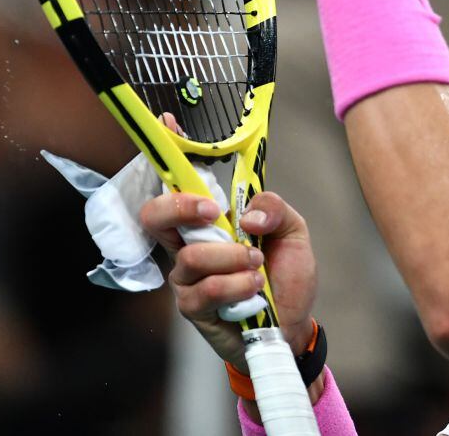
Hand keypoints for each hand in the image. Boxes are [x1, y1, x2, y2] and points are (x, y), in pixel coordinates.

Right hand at [138, 123, 316, 370]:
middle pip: (155, 214)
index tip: (168, 123)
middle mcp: (189, 242)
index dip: (169, 152)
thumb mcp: (294, 232)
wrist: (293, 325)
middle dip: (181, 206)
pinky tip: (254, 291)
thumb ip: (275, 208)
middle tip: (214, 212)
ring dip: (234, 258)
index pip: (180, 182)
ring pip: (193, 255)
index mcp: (211, 218)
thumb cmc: (286, 274)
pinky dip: (238, 286)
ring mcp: (186, 275)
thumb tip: (246, 214)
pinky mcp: (192, 307)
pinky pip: (206, 289)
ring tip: (258, 266)